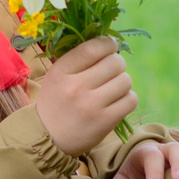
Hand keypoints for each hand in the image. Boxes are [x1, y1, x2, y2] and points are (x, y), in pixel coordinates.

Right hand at [31, 35, 137, 156]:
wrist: (48, 138)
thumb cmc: (56, 101)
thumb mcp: (57, 75)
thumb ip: (78, 57)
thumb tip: (108, 40)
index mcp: (61, 71)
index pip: (93, 47)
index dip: (108, 43)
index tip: (110, 46)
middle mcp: (76, 87)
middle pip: (115, 63)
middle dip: (117, 64)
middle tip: (110, 72)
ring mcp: (91, 105)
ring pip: (126, 80)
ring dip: (123, 83)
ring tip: (112, 89)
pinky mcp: (104, 122)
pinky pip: (130, 100)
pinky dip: (127, 99)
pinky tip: (117, 102)